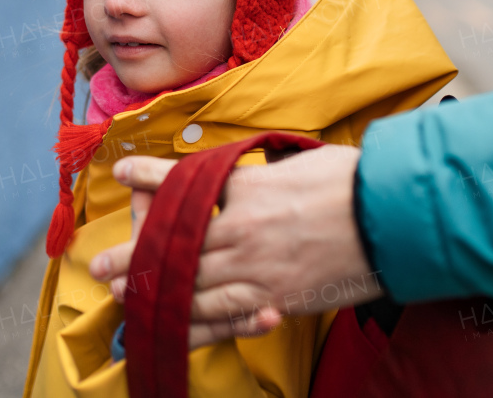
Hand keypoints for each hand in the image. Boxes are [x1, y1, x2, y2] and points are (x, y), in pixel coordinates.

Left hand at [89, 145, 383, 348]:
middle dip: (133, 256)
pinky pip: (225, 319)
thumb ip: (259, 175)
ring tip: (124, 296)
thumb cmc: (350, 183)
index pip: (186, 182)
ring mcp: (257, 270)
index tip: (122, 172)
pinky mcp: (276, 302)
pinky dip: (194, 326)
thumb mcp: (297, 164)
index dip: (149, 177)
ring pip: (190, 286)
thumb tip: (235, 177)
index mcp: (247, 189)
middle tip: (99, 265)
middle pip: (174, 245)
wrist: (392, 220)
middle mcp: (242, 231)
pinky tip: (170, 328)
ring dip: (152, 292)